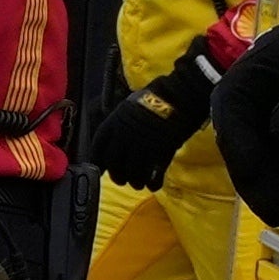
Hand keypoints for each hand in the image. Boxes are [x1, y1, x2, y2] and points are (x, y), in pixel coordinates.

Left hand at [91, 50, 221, 197]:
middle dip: (116, 174)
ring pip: (132, 171)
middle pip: (114, 163)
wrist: (181, 94)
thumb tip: (116, 137)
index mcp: (114, 122)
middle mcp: (124, 136)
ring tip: (137, 184)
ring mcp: (142, 144)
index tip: (99, 169)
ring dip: (134, 181)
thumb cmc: (157, 96)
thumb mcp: (129, 106)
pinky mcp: (161, 151)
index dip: (97, 160)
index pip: (98, 146)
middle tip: (120, 180)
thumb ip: (121, 123)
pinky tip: (154, 185)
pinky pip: (153, 173)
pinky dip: (152, 182)